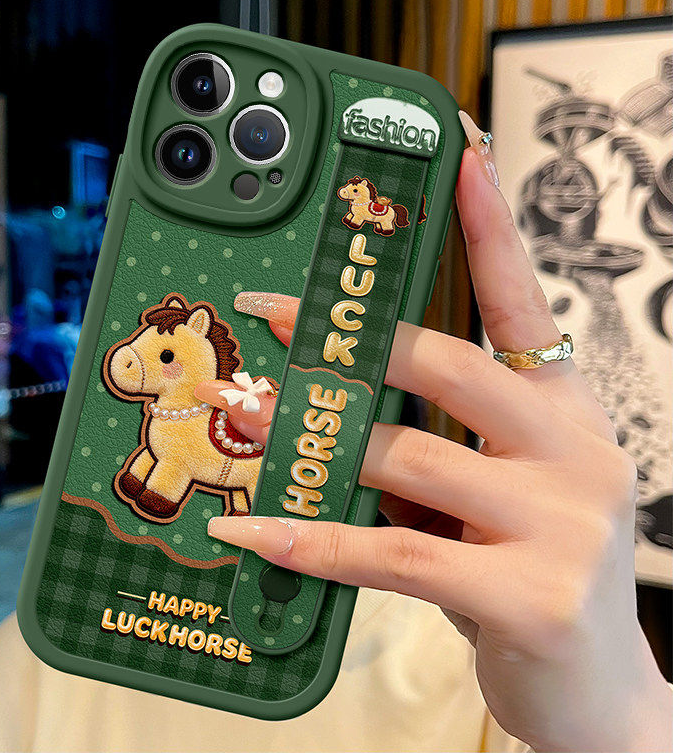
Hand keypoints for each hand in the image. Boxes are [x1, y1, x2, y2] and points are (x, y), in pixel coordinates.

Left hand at [198, 137, 672, 750]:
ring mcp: (561, 522)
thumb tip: (331, 411)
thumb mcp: (494, 490)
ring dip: (314, 448)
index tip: (458, 153)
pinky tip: (250, 531)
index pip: (522, 298)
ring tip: (244, 434)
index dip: (487, 224)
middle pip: (443, 364)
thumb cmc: (531, 571)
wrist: (600, 692)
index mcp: (565, 407)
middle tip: (268, 314)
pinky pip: (390, 554)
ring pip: (406, 459)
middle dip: (346, 341)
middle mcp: (574, 447)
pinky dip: (311, 541)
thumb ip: (436, 444)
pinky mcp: (529, 594)